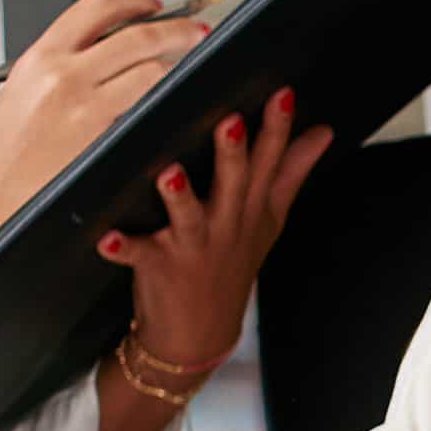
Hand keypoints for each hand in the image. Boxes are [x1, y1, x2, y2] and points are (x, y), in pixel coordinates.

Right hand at [0, 0, 204, 244]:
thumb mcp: (18, 95)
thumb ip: (57, 69)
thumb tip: (100, 54)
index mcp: (39, 59)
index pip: (96, 8)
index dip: (134, 0)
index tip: (153, 6)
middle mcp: (63, 76)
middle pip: (137, 35)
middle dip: (178, 28)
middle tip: (195, 31)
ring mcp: (85, 109)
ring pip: (152, 70)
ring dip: (179, 67)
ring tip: (190, 70)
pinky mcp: (104, 140)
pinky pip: (148, 110)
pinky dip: (166, 103)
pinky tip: (173, 106)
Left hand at [94, 89, 324, 382]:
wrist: (198, 335)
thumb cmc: (231, 266)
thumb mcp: (269, 220)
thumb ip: (292, 172)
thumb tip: (323, 132)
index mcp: (250, 209)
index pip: (269, 163)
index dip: (277, 128)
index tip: (282, 94)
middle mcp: (225, 225)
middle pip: (233, 184)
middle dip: (234, 154)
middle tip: (231, 121)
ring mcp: (192, 248)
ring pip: (188, 216)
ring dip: (180, 196)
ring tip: (171, 173)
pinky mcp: (158, 268)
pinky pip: (138, 256)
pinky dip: (122, 248)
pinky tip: (107, 239)